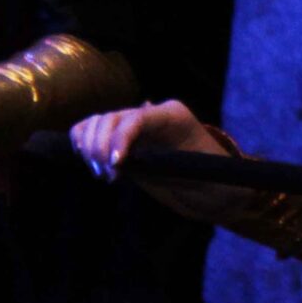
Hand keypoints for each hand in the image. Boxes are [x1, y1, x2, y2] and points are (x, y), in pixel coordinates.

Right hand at [71, 100, 235, 220]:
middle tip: (110, 176)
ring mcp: (134, 127)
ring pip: (96, 123)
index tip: (115, 165)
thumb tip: (169, 164)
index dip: (120, 138)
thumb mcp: (209, 173)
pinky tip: (95, 166)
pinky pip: (90, 131)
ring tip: (104, 175)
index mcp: (175, 116)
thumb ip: (185, 166)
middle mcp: (151, 115)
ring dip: (89, 149)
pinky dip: (83, 146)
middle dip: (101, 148)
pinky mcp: (120, 141)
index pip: (138, 117)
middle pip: (110, 118)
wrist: (213, 187)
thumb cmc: (218, 181)